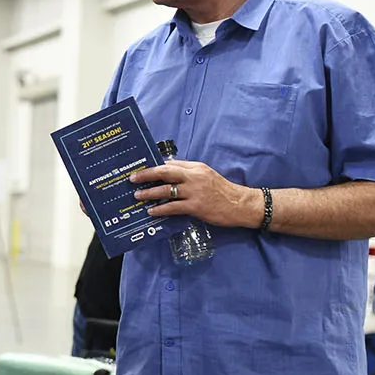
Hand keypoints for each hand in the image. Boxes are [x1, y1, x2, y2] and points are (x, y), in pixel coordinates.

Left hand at [129, 159, 260, 227]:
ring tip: (138, 196)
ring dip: (149, 193)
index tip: (140, 169)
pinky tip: (152, 211)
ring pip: (166, 190)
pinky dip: (160, 209)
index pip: (171, 163)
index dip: (153, 166)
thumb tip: (166, 173)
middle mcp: (194, 176)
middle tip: (133, 178)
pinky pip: (173, 207)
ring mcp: (195, 192)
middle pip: (164, 172)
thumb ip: (188, 174)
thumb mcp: (206, 176)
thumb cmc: (222, 191)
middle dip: (146, 174)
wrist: (241, 204)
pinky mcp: (197, 206)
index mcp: (196, 167)